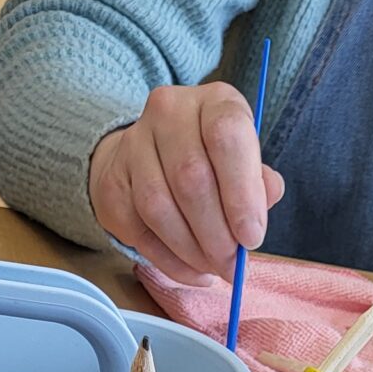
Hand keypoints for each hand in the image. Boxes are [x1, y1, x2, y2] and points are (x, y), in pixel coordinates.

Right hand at [88, 80, 285, 286]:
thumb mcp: (245, 161)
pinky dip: (171, 261)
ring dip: (192, 250)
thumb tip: (258, 216)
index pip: (226, 136)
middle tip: (232, 266)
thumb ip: (259, 185)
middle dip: (217, 235)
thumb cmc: (214, 161)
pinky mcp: (113, 181)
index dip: (241, 193)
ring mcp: (133, 144)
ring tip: (214, 268)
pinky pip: (139, 231)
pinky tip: (193, 270)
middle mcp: (168, 111)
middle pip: (191, 179)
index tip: (252, 237)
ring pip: (160, 207)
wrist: (153, 155)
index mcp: (213, 101)